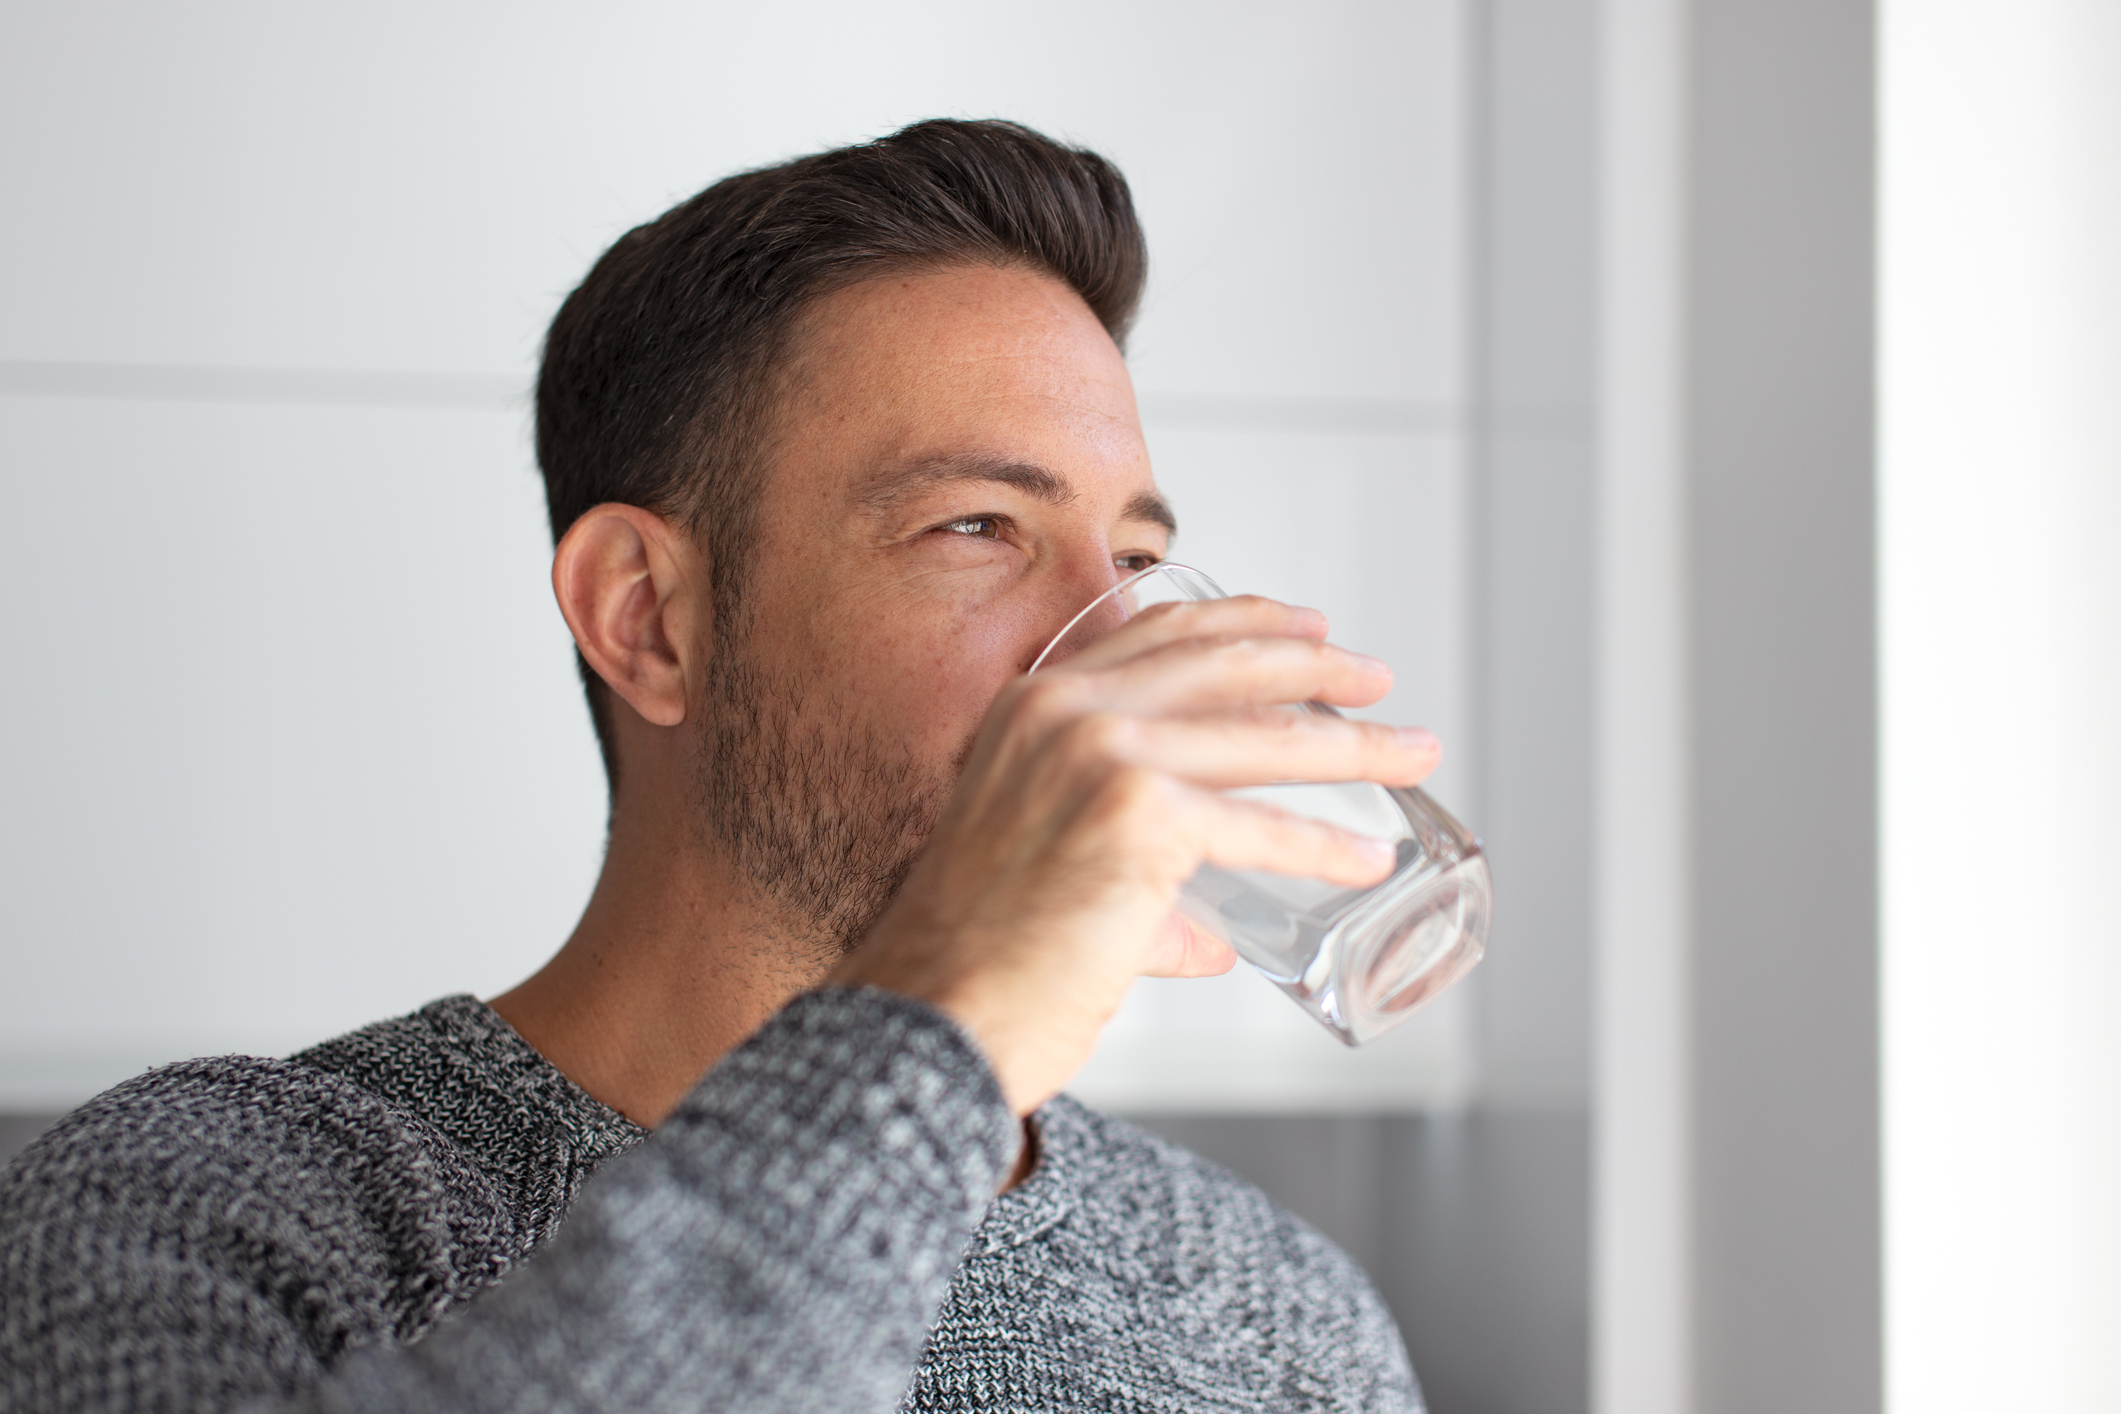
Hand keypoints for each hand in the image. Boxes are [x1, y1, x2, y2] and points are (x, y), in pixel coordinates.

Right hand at [829, 595, 1441, 1115]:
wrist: (932, 1015)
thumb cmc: (977, 959)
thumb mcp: (1039, 862)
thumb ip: (1134, 881)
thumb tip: (1207, 932)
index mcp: (1034, 703)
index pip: (1159, 631)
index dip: (1245, 621)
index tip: (1306, 626)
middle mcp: (1063, 710)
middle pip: (1224, 662)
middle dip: (1318, 665)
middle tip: (1377, 679)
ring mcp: (1100, 756)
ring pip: (1261, 737)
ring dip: (1354, 746)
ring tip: (1411, 752)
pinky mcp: (1138, 820)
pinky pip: (1260, 828)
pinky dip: (1324, 847)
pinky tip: (1368, 860)